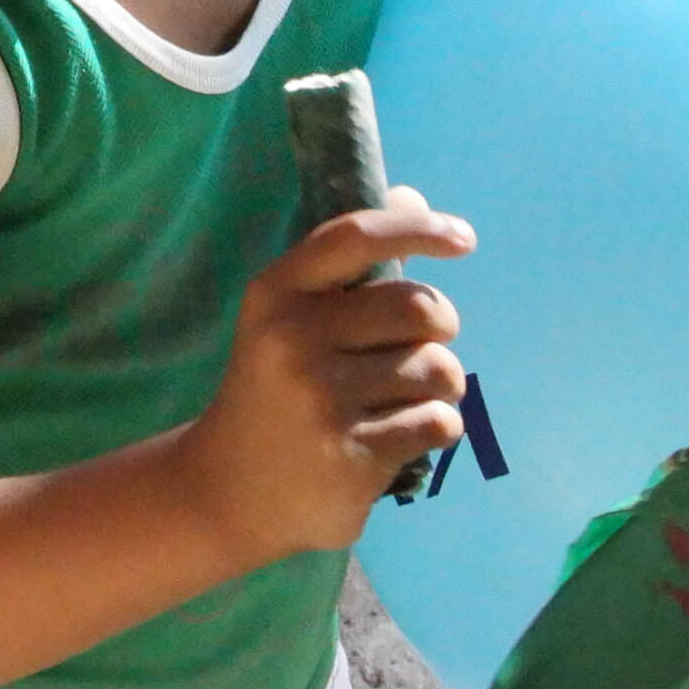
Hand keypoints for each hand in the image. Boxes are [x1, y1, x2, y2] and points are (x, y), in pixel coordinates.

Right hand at [167, 198, 472, 559]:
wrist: (225, 492)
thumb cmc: (271, 393)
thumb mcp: (287, 321)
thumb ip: (348, 264)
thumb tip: (413, 196)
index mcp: (275, 293)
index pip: (356, 236)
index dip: (418, 228)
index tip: (463, 238)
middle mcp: (294, 338)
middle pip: (421, 307)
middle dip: (438, 329)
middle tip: (415, 349)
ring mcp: (323, 399)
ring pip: (440, 369)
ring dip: (439, 386)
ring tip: (400, 401)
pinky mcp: (354, 455)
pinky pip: (440, 421)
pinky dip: (435, 427)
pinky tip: (398, 436)